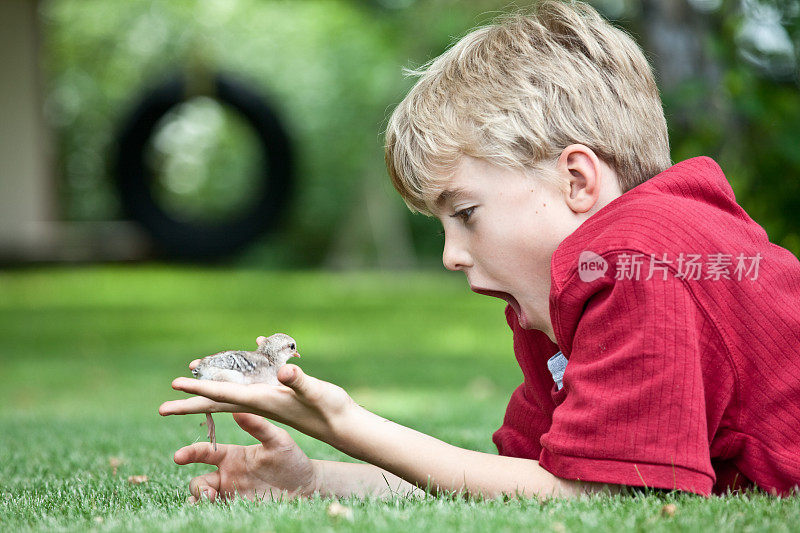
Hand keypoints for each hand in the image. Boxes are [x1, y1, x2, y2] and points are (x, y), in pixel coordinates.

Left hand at [159, 338, 356, 444]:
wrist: (343, 424)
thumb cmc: (329, 410)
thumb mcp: (316, 392)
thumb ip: (299, 382)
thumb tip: (282, 372)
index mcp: (263, 401)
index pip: (224, 395)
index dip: (199, 390)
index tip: (174, 387)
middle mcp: (260, 401)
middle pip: (218, 401)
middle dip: (191, 401)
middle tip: (162, 407)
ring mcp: (267, 398)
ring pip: (232, 390)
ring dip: (211, 383)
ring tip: (194, 374)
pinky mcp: (278, 393)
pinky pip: (254, 377)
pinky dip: (248, 362)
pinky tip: (258, 344)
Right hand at [177, 412, 317, 502]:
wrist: (306, 486)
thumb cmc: (292, 459)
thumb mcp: (278, 440)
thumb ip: (259, 426)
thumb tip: (238, 410)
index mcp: (232, 455)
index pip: (205, 452)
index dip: (190, 453)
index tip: (179, 456)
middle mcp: (227, 474)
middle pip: (199, 481)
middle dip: (197, 489)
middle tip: (208, 495)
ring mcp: (231, 493)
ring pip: (204, 500)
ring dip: (202, 504)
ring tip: (213, 505)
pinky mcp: (238, 508)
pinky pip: (217, 512)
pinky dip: (210, 514)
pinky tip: (214, 514)